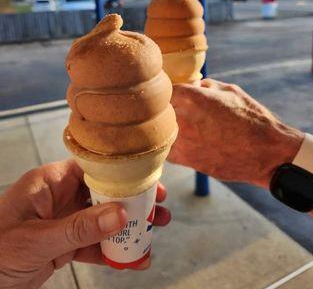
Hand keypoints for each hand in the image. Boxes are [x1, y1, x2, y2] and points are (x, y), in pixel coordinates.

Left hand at [0, 160, 169, 288]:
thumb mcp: (37, 239)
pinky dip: (112, 252)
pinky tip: (131, 259)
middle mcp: (59, 197)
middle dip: (131, 201)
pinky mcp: (63, 244)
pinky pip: (93, 244)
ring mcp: (63, 221)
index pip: (92, 169)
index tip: (146, 181)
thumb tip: (120, 214)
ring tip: (153, 232)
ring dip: (127, 227)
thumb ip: (79, 228)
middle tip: (158, 206)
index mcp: (50, 183)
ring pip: (102, 219)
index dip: (121, 174)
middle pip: (103, 193)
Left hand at [169, 79, 302, 186]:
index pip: (161, 88)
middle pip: (155, 110)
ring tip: (178, 124)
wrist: (266, 153)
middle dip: (160, 107)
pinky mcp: (184, 161)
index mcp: (190, 97)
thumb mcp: (230, 91)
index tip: (167, 90)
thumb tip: (192, 85)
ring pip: (157, 131)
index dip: (163, 88)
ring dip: (162, 127)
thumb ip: (205, 86)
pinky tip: (182, 140)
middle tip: (165, 107)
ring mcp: (180, 142)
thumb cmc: (251, 119)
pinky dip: (170, 144)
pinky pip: (166, 149)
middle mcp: (180, 119)